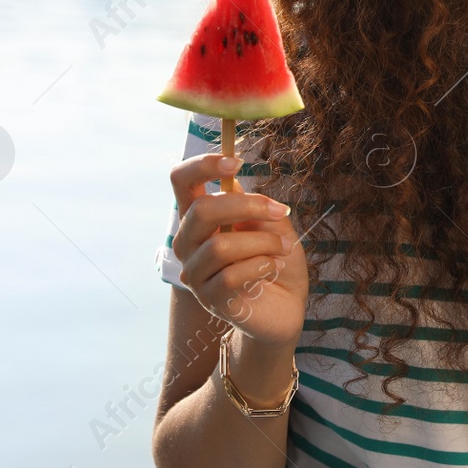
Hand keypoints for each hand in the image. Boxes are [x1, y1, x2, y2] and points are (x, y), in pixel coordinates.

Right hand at [169, 153, 309, 348]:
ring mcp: (196, 274)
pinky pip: (230, 277)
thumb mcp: (274, 225)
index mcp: (200, 217)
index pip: (181, 181)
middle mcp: (189, 243)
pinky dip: (260, 266)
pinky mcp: (211, 300)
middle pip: (201, 211)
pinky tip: (273, 267)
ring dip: (262, 242)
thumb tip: (234, 185)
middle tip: (280, 212)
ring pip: (220, 247)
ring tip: (283, 248)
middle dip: (247, 206)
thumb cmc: (276, 259)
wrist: (287, 305)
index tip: (236, 162)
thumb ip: (256, 206)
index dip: (202, 165)